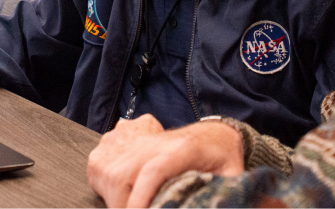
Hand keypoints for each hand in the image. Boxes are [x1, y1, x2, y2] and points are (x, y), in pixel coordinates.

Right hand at [87, 115, 244, 208]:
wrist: (213, 134)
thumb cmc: (222, 158)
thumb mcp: (233, 174)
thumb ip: (228, 191)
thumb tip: (232, 207)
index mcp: (182, 149)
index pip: (154, 171)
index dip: (141, 199)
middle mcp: (154, 142)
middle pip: (124, 176)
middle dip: (125, 206)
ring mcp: (136, 141)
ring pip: (111, 174)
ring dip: (115, 200)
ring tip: (132, 208)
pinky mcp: (123, 143)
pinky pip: (101, 167)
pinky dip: (105, 187)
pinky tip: (119, 198)